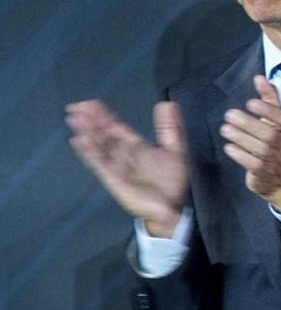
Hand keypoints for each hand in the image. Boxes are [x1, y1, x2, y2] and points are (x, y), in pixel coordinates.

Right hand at [66, 100, 189, 235]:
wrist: (171, 205)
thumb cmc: (172, 180)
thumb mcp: (175, 148)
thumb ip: (169, 127)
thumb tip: (167, 103)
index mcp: (134, 146)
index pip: (115, 127)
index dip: (104, 115)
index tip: (92, 103)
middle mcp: (122, 154)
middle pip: (103, 134)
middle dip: (91, 121)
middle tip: (77, 106)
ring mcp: (116, 166)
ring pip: (98, 146)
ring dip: (87, 132)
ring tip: (76, 119)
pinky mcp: (113, 178)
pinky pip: (99, 163)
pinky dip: (89, 151)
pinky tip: (80, 140)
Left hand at [219, 75, 280, 209]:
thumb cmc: (276, 142)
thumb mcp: (275, 120)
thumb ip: (269, 98)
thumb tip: (259, 78)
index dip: (267, 110)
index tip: (250, 103)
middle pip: (268, 133)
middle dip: (248, 123)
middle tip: (229, 115)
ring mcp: (273, 159)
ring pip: (259, 148)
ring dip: (241, 138)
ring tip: (225, 129)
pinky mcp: (263, 173)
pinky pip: (252, 163)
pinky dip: (239, 155)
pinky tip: (229, 147)